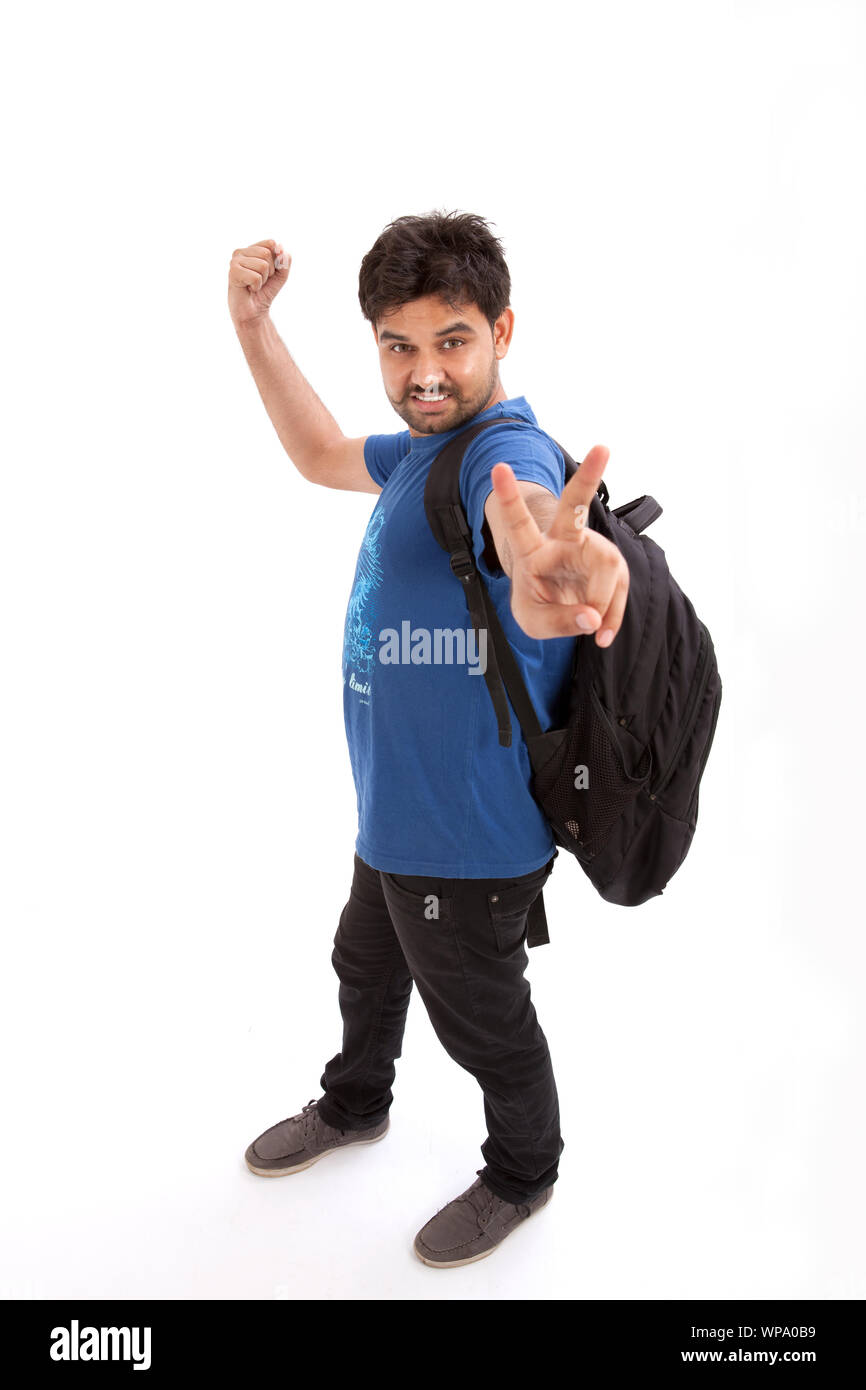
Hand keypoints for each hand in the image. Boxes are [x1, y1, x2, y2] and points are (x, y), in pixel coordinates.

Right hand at [228, 238, 290, 327]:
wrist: (255, 311)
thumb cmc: (265, 291)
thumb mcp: (281, 274)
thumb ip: (284, 260)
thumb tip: (279, 247)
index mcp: (251, 248)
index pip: (271, 243)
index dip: (276, 261)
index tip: (269, 272)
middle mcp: (241, 252)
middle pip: (266, 254)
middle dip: (270, 272)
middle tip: (260, 281)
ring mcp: (234, 261)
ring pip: (262, 265)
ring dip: (263, 280)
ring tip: (253, 285)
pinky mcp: (233, 272)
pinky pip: (256, 277)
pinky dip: (256, 286)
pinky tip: (248, 289)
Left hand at [488, 446, 628, 646]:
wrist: (559, 608)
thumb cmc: (537, 605)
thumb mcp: (534, 623)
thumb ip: (558, 622)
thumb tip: (592, 617)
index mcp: (531, 548)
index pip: (517, 522)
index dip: (508, 496)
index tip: (499, 468)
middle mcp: (563, 541)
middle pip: (575, 505)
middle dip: (590, 476)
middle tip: (602, 447)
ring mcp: (591, 549)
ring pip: (608, 567)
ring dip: (603, 604)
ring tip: (594, 632)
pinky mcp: (611, 564)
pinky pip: (619, 591)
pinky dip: (612, 619)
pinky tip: (601, 634)